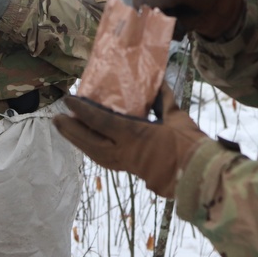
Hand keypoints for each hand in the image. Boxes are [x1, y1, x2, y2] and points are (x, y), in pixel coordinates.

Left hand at [53, 83, 207, 198]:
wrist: (200, 176)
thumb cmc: (190, 144)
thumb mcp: (176, 117)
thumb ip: (163, 100)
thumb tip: (156, 80)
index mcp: (135, 136)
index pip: (102, 122)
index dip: (82, 111)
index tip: (68, 100)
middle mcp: (126, 153)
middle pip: (91, 143)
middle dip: (71, 131)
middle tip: (56, 119)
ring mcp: (128, 165)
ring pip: (96, 154)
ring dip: (79, 142)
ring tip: (67, 130)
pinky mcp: (132, 170)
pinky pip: (106, 160)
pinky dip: (94, 150)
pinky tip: (89, 144)